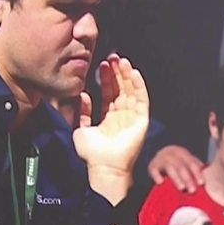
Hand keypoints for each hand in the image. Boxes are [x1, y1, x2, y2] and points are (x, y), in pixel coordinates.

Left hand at [73, 55, 150, 174]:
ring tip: (122, 60)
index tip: (101, 64)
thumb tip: (83, 95)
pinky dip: (139, 86)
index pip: (109, 93)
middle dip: (117, 73)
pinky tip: (133, 73)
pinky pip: (142, 99)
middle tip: (112, 57)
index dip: (106, 79)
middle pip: (121, 89)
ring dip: (127, 75)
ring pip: (131, 91)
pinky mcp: (141, 120)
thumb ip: (82, 112)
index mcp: (109, 119)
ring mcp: (132, 118)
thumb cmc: (92, 155)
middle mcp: (122, 117)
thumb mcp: (81, 128)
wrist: (104, 167)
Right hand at [148, 145, 204, 192]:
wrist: (161, 154)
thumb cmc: (178, 161)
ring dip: (176, 178)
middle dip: (187, 178)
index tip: (201, 183)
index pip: (191, 162)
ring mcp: (161, 158)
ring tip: (182, 188)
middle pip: (180, 166)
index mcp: (182, 153)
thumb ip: (195, 167)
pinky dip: (156, 175)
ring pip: (169, 168)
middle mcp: (172, 154)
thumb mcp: (186, 161)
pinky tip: (160, 182)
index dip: (196, 173)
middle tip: (192, 190)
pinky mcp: (152, 165)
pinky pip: (154, 170)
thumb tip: (208, 178)